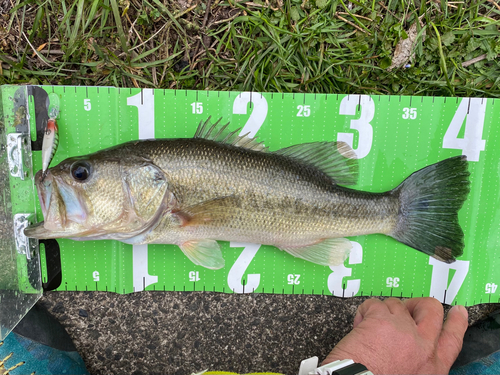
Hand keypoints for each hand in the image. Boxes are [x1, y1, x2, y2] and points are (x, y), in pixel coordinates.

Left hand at [323, 297, 467, 374]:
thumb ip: (420, 361)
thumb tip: (415, 346)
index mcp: (433, 366)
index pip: (453, 339)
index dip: (456, 322)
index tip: (458, 311)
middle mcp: (423, 346)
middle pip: (431, 309)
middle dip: (418, 304)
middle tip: (406, 308)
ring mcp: (403, 329)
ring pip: (397, 304)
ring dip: (384, 311)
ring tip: (371, 328)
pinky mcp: (381, 318)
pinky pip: (374, 304)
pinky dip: (365, 311)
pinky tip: (360, 324)